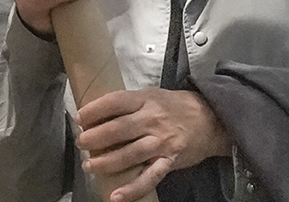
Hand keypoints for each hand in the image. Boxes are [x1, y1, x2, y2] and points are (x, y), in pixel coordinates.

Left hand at [75, 89, 231, 201]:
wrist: (210, 118)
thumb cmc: (173, 106)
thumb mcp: (151, 96)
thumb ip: (128, 104)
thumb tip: (96, 114)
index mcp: (145, 100)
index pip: (115, 102)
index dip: (94, 110)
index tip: (79, 118)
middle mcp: (153, 120)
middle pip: (119, 129)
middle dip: (95, 137)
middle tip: (81, 142)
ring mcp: (161, 142)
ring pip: (130, 154)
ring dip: (107, 162)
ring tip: (89, 165)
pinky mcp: (169, 161)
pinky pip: (149, 177)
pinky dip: (132, 188)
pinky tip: (116, 195)